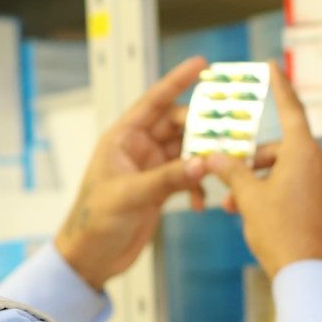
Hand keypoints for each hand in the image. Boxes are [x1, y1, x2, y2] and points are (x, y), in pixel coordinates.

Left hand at [54, 57, 210, 289]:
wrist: (90, 257)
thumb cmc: (95, 221)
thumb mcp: (130, 196)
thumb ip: (168, 178)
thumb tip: (204, 162)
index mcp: (122, 138)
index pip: (154, 101)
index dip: (177, 80)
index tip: (203, 64)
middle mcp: (138, 148)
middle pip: (178, 125)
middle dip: (204, 128)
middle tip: (230, 132)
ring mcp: (150, 168)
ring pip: (187, 151)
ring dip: (204, 159)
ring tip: (222, 168)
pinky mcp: (159, 189)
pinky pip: (187, 176)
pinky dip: (198, 184)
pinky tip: (202, 202)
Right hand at [204, 63, 321, 276]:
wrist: (312, 278)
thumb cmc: (281, 235)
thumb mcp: (248, 199)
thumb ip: (231, 172)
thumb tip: (214, 157)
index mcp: (306, 153)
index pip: (290, 109)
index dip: (279, 87)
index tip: (273, 66)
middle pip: (288, 151)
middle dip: (258, 166)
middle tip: (233, 186)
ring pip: (300, 175)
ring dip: (272, 185)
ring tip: (247, 211)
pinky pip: (315, 193)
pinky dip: (293, 198)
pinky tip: (276, 220)